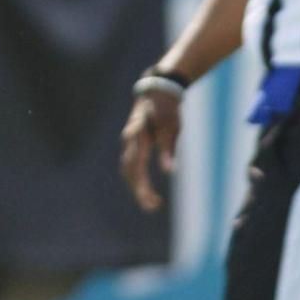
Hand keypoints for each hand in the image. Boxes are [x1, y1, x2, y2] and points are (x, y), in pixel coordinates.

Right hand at [119, 89, 181, 210]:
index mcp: (138, 135)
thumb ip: (167, 150)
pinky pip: (131, 165)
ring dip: (137, 187)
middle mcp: (128, 139)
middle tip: (153, 207)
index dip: (142, 186)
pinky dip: (138, 180)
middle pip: (129, 171)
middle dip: (139, 191)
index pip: (136, 167)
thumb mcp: (172, 128)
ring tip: (153, 202)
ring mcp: (128, 141)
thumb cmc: (167, 110)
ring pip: (127, 170)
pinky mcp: (132, 144)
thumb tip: (168, 172)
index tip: (151, 202)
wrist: (157, 92)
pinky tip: (148, 190)